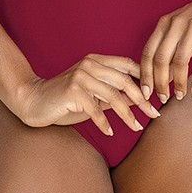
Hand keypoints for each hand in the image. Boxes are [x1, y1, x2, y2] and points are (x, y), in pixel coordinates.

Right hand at [14, 53, 162, 136]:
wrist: (34, 99)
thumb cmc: (66, 99)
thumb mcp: (93, 94)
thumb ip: (114, 93)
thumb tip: (141, 100)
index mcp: (97, 60)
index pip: (128, 65)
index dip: (145, 78)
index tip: (157, 95)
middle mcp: (90, 64)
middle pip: (124, 81)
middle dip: (142, 99)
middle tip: (154, 114)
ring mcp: (81, 76)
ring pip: (113, 96)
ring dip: (127, 114)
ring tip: (136, 127)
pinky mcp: (73, 90)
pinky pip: (95, 109)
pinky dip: (104, 122)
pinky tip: (111, 132)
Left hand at [139, 0, 191, 102]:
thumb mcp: (180, 29)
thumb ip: (170, 49)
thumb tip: (163, 78)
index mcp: (164, 24)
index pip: (148, 52)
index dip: (145, 74)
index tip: (145, 92)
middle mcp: (175, 25)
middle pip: (160, 59)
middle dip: (159, 82)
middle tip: (162, 98)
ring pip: (180, 61)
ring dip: (178, 83)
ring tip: (179, 96)